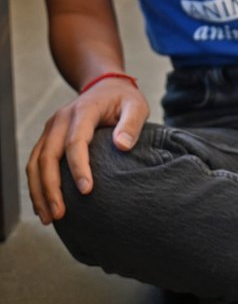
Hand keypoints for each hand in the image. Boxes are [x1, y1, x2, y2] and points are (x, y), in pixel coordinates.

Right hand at [27, 79, 148, 224]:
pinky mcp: (48, 138)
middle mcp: (61, 120)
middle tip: (60, 214)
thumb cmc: (123, 100)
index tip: (86, 190)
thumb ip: (132, 124)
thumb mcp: (136, 106)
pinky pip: (35, 163)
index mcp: (83, 111)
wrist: (105, 86)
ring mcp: (51, 129)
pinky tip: (42, 205)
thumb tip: (123, 146)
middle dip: (52, 187)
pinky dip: (36, 185)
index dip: (79, 167)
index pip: (76, 141)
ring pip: (36, 162)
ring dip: (39, 191)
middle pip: (48, 156)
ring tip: (48, 217)